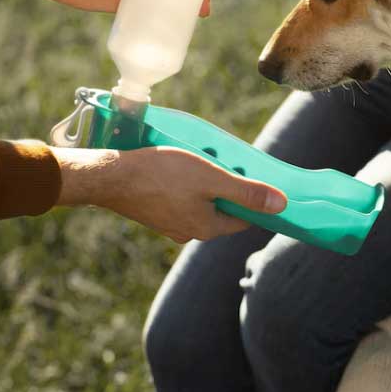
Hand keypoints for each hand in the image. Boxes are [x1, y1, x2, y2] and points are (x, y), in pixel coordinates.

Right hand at [52, 146, 286, 242]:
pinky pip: (181, 199)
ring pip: (201, 202)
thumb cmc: (162, 174)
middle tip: (228, 161)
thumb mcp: (211, 178)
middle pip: (223, 209)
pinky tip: (180, 166)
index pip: (245, 218)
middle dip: (229, 186)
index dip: (255, 198)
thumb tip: (281, 205)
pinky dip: (186, 184)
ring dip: (207, 183)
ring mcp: (170, 224)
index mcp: (207, 228)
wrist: (109, 176)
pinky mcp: (154, 213)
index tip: (258, 177)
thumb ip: (246, 192)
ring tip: (203, 159)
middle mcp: (190, 232)